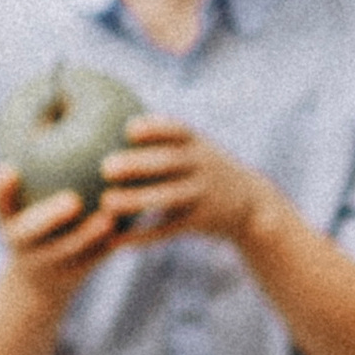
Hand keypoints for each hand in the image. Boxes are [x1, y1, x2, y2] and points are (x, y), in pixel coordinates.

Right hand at [0, 160, 119, 294]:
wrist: (41, 282)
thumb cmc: (38, 221)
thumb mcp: (29, 199)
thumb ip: (41, 164)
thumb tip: (61, 102)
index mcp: (8, 219)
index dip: (0, 187)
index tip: (11, 168)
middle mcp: (21, 243)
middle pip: (28, 232)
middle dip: (48, 218)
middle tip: (73, 201)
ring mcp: (47, 264)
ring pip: (67, 251)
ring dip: (88, 235)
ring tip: (109, 216)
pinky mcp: (73, 277)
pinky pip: (93, 260)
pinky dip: (109, 244)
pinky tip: (132, 224)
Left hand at [94, 116, 268, 251]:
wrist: (251, 203)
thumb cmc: (204, 168)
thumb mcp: (196, 147)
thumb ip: (162, 138)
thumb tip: (104, 113)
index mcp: (197, 144)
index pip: (177, 130)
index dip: (155, 129)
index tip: (129, 130)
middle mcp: (202, 166)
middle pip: (169, 163)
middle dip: (139, 164)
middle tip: (106, 168)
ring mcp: (203, 195)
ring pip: (168, 198)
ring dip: (137, 201)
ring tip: (106, 203)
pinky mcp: (200, 222)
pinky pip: (168, 229)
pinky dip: (142, 236)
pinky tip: (116, 240)